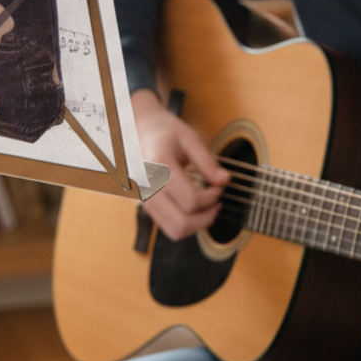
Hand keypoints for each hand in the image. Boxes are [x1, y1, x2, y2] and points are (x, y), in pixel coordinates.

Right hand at [131, 88, 228, 240]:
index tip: (219, 185)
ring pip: (174, 231)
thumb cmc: (163, 131)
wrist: (135, 129)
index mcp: (158, 167)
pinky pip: (168, 226)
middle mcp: (147, 188)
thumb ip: (207, 161)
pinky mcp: (145, 205)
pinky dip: (186, 222)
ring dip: (197, 224)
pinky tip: (194, 206)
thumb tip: (224, 181)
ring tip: (208, 206)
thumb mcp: (189, 137)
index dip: (212, 197)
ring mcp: (144, 199)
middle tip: (217, 202)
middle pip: (181, 224)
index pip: (190, 200)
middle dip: (206, 218)